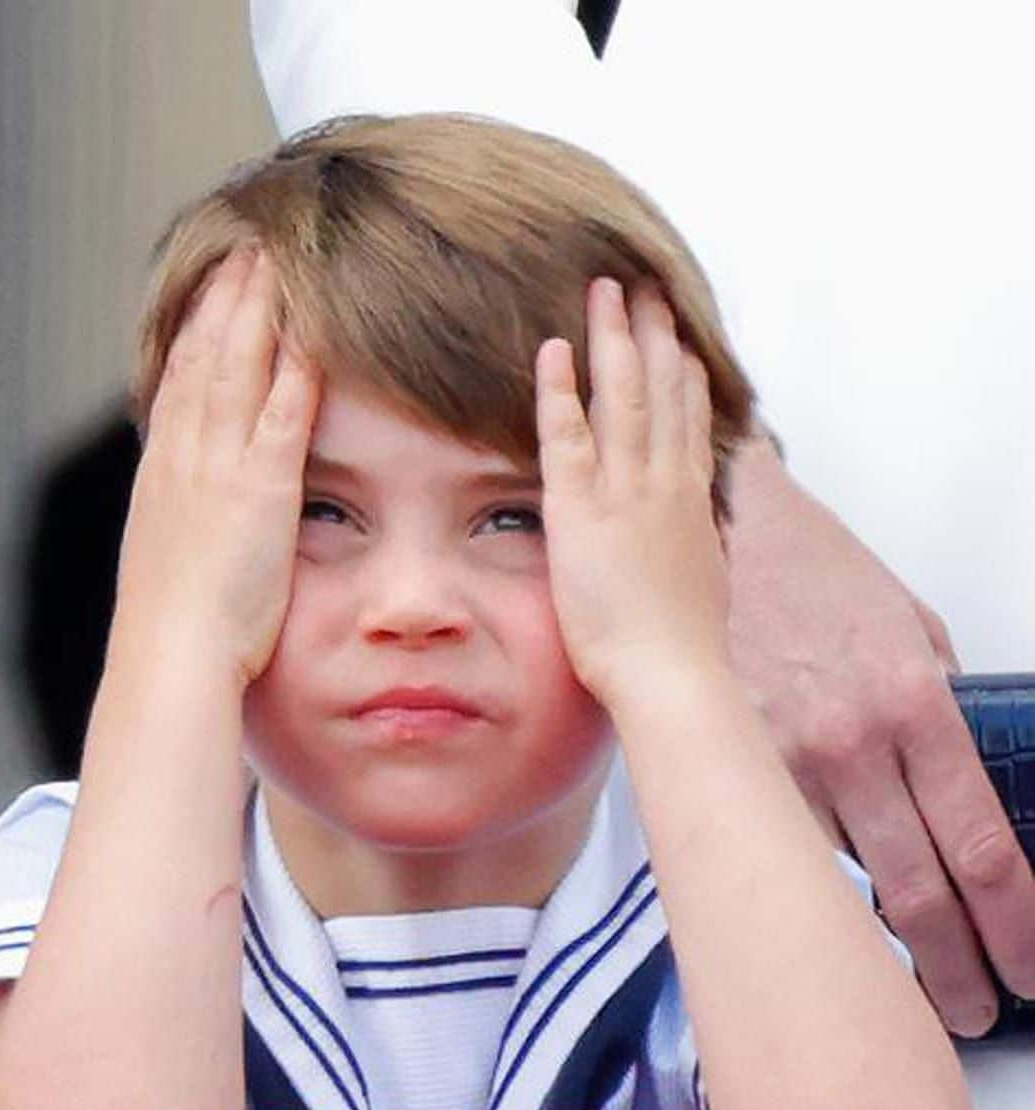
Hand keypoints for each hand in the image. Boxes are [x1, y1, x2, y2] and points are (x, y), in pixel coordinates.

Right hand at [109, 249, 321, 688]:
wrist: (171, 655)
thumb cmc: (176, 626)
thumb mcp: (173, 555)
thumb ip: (191, 516)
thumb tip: (204, 506)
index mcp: (165, 470)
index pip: (178, 379)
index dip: (196, 328)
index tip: (211, 290)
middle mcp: (186, 455)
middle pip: (204, 356)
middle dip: (224, 299)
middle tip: (242, 249)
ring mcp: (221, 466)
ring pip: (237, 368)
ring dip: (255, 310)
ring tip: (270, 259)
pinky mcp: (261, 488)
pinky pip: (283, 413)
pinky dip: (296, 366)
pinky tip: (312, 329)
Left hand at [534, 277, 730, 712]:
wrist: (672, 675)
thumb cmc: (684, 646)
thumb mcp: (701, 581)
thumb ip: (694, 544)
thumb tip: (696, 533)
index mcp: (690, 500)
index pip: (691, 419)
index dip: (685, 372)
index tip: (681, 338)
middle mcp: (664, 483)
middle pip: (664, 390)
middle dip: (655, 333)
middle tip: (648, 287)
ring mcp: (625, 491)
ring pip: (624, 396)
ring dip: (615, 338)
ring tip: (608, 291)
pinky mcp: (580, 509)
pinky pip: (568, 435)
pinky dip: (561, 389)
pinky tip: (554, 349)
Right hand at [725, 442, 1034, 1033]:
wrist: (721, 529)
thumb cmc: (813, 568)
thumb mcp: (910, 622)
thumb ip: (940, 702)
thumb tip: (957, 772)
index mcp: (914, 702)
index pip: (980, 844)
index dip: (1013, 922)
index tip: (1027, 961)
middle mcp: (852, 742)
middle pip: (917, 889)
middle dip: (957, 964)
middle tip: (978, 1005)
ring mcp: (783, 757)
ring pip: (843, 882)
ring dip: (885, 946)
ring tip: (914, 985)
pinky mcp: (729, 758)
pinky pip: (780, 845)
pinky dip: (812, 893)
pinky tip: (830, 923)